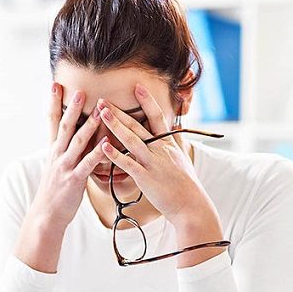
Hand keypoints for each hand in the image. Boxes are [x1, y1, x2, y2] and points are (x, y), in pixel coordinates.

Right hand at [13, 83, 106, 272]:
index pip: (52, 122)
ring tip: (99, 110)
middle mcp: (57, 155)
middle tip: (79, 90)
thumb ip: (65, 150)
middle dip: (72, 107)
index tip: (55, 85)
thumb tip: (74, 136)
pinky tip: (107, 144)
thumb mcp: (56, 166)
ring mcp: (65, 166)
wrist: (46, 215)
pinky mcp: (75, 180)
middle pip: (65, 127)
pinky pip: (88, 164)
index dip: (54, 103)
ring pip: (78, 142)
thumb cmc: (54, 191)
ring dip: (89, 125)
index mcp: (53, 150)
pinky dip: (98, 153)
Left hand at [96, 83, 222, 237]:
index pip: (157, 117)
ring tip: (102, 113)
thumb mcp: (183, 157)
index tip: (137, 86)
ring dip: (116, 125)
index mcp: (168, 143)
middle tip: (103, 99)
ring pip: (132, 140)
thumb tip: (175, 126)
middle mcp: (160, 149)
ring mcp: (153, 162)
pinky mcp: (145, 177)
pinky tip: (103, 146)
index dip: (147, 101)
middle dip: (120, 111)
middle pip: (138, 125)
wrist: (190, 205)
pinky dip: (115, 154)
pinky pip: (128, 163)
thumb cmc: (186, 183)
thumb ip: (176, 141)